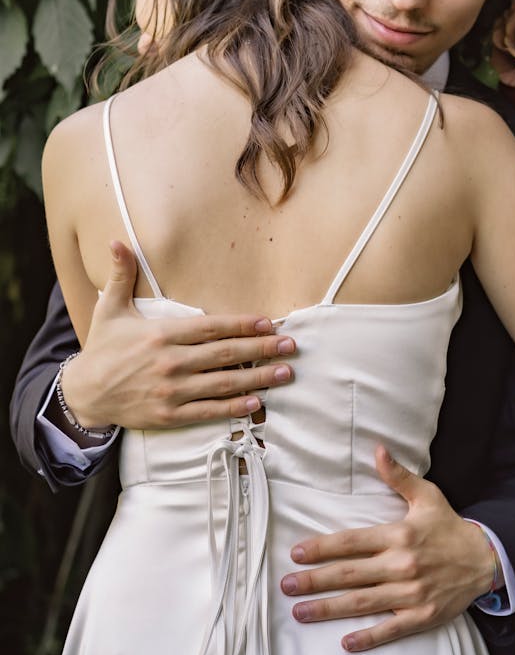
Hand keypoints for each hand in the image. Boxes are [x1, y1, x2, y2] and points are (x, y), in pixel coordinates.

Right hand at [62, 241, 295, 429]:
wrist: (84, 393)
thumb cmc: (103, 347)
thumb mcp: (110, 308)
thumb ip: (121, 274)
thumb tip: (117, 240)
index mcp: (162, 334)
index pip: (211, 327)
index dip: (242, 325)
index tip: (268, 323)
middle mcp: (170, 362)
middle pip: (225, 354)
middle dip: (262, 349)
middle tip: (290, 345)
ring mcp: (171, 390)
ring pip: (222, 383)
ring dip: (257, 378)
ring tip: (285, 372)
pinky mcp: (168, 415)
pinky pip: (207, 411)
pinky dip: (233, 408)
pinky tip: (256, 403)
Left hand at [279, 445, 496, 650]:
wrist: (485, 559)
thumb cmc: (449, 526)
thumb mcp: (427, 496)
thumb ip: (399, 476)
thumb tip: (378, 449)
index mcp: (399, 535)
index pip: (352, 542)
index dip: (323, 548)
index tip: (297, 553)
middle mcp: (402, 565)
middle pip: (350, 575)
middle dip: (315, 581)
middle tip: (287, 586)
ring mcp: (411, 594)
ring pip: (362, 603)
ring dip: (329, 609)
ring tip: (301, 613)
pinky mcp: (422, 616)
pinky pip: (390, 630)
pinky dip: (368, 637)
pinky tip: (345, 644)